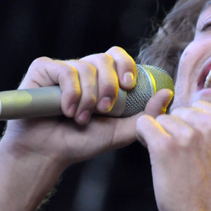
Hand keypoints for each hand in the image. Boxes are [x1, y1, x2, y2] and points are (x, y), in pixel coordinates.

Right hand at [0, 46, 173, 168]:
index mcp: (102, 80)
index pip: (119, 57)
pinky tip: (66, 110)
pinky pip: (65, 70)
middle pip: (105, 59)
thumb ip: (145, 115)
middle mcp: (83, 70)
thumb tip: (168, 93)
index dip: (126, 66)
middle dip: (109, 86)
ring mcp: (62, 68)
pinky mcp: (43, 69)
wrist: (47, 153)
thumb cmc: (82, 142)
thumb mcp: (120, 132)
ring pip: (86, 66)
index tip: (129, 86)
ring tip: (81, 118)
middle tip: (105, 110)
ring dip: (88, 96)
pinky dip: (70, 92)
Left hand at [136, 101, 210, 210]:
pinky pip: (144, 124)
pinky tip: (154, 155)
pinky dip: (144, 138)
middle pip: (178, 112)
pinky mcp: (165, 146)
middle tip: (182, 158)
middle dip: (175, 130)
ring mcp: (188, 135)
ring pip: (161, 119)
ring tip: (171, 162)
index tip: (194, 148)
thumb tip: (180, 108)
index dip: (190, 125)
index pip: (198, 106)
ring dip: (161, 137)